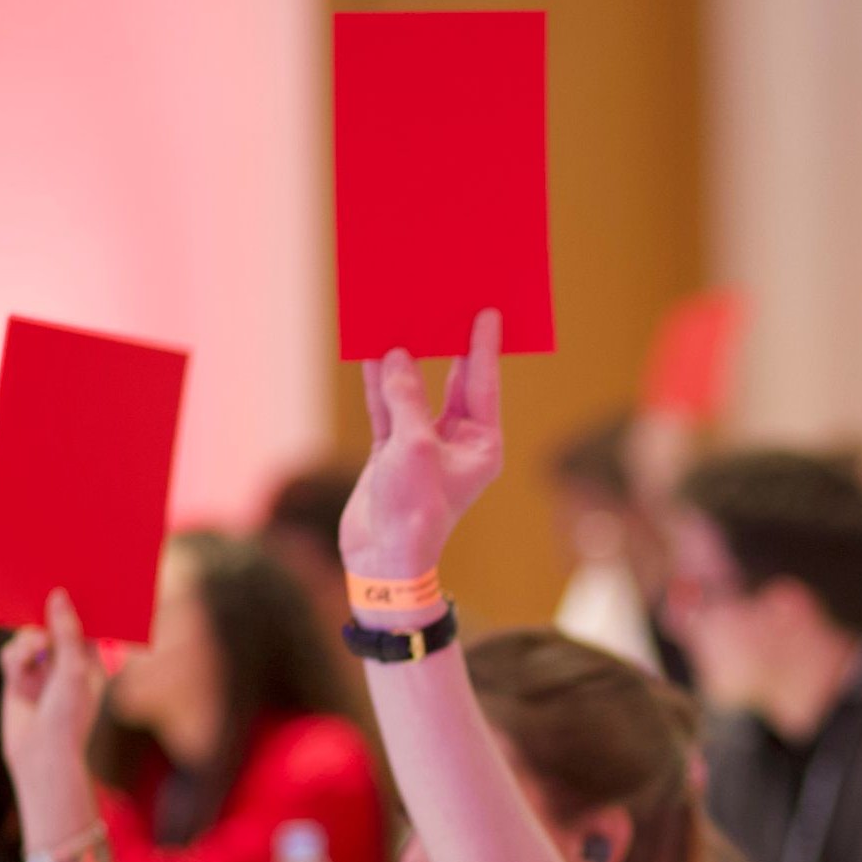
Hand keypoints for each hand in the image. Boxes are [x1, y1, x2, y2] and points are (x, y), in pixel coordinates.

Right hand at [0, 590, 104, 801]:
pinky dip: (15, 659)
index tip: (70, 571)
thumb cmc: (68, 715)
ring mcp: (42, 668)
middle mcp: (67, 660)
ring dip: (28, 642)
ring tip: (34, 653)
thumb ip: (65, 632)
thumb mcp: (73, 669)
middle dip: (44, 610)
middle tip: (35, 581)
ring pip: (28, 636)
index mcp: (91, 658)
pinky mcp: (19, 676)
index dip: (77, 600)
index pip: (85, 622)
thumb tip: (59, 595)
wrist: (41, 755)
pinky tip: (19, 671)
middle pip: (52, 624)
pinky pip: (11, 653)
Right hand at [338, 309, 502, 584]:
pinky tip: (372, 349)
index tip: (489, 312)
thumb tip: (395, 355)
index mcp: (482, 445)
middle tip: (452, 304)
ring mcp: (423, 443)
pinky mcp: (392, 450)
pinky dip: (379, 381)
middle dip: (450, 344)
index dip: (483, 347)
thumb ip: (407, 397)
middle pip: (455, 382)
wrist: (383, 556)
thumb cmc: (413, 508)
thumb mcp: (414, 447)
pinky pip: (387, 405)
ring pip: (415, 390)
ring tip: (404, 316)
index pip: (483, 385)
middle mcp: (457, 442)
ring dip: (407, 357)